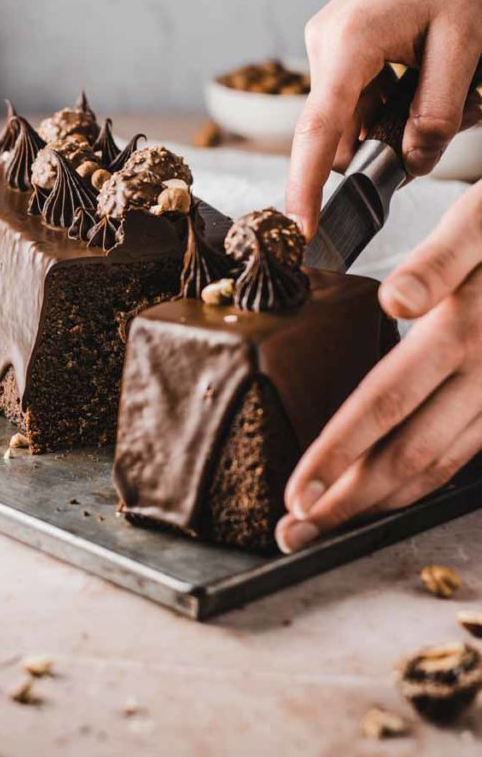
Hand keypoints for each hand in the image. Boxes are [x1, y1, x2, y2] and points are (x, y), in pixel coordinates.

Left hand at [276, 179, 481, 553]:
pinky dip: (417, 484)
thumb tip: (397, 301)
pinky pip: (460, 456)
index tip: (299, 491)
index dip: (339, 452)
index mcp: (462, 332)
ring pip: (437, 467)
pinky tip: (384, 495)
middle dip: (347, 500)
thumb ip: (439, 262)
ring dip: (379, 503)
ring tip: (326, 525)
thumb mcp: (478, 225)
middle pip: (408, 453)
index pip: (387, 402)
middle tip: (294, 530)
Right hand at [286, 0, 481, 239]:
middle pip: (338, 131)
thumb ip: (434, 118)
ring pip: (349, 117)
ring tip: (445, 83)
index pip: (316, 133)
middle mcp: (325, 44)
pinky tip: (423, 72)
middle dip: (383, 143)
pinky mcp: (339, 42)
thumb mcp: (463, 51)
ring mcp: (328, 42)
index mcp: (349, 44)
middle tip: (447, 115)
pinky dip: (388, 102)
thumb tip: (410, 164)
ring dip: (391, 120)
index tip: (301, 229)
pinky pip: (355, 96)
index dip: (305, 188)